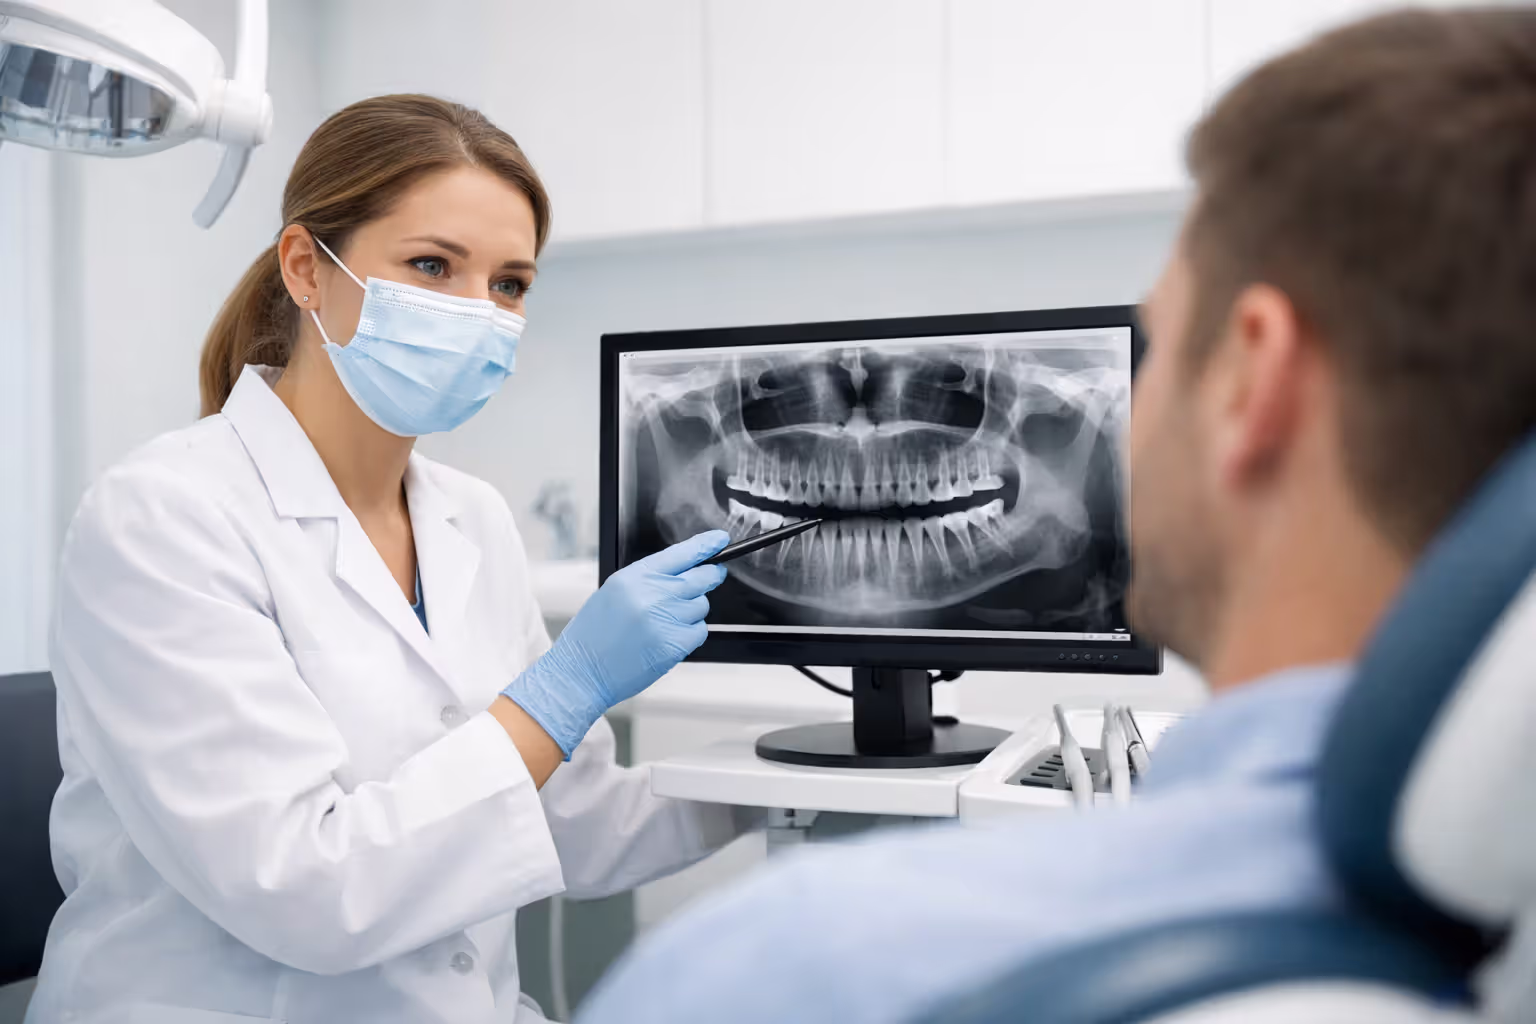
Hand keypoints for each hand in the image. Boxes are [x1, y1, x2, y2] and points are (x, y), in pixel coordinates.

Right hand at [502, 531, 729, 756]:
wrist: (581, 672)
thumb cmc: (593, 635)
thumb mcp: (613, 593)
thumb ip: (647, 580)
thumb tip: (682, 573)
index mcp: (634, 577)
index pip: (681, 553)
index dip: (705, 545)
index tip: (720, 539)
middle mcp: (652, 594)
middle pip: (702, 577)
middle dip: (711, 576)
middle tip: (712, 577)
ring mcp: (665, 619)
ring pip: (701, 606)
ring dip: (691, 612)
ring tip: (663, 624)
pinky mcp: (674, 644)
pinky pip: (699, 631)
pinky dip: (690, 635)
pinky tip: (667, 640)